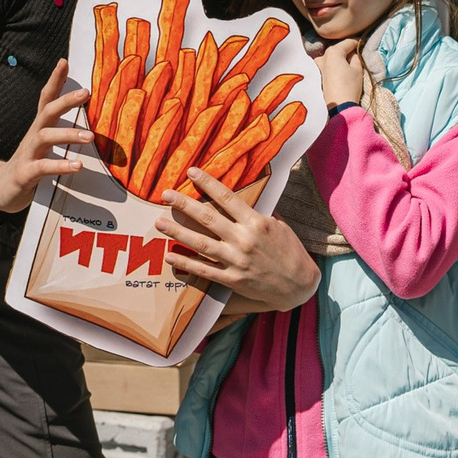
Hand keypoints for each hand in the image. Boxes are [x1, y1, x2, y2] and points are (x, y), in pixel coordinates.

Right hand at [0, 59, 93, 212]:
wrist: (0, 188)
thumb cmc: (29, 162)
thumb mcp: (43, 141)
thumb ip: (60, 127)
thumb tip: (79, 114)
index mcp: (39, 128)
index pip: (46, 99)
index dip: (54, 80)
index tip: (64, 62)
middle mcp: (33, 136)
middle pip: (47, 112)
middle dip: (65, 100)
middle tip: (86, 93)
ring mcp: (27, 154)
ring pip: (45, 137)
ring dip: (68, 134)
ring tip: (90, 137)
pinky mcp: (25, 174)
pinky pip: (43, 167)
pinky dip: (60, 165)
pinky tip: (77, 165)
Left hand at [158, 170, 320, 310]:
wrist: (299, 284)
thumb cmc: (289, 250)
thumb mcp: (278, 224)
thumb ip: (258, 211)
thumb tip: (244, 192)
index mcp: (256, 222)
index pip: (226, 198)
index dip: (207, 183)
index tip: (191, 172)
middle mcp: (244, 240)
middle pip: (208, 218)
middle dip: (184, 205)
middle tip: (165, 195)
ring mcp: (236, 261)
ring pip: (201, 244)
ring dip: (177, 232)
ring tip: (159, 223)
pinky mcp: (232, 280)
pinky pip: (204, 270)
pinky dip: (186, 263)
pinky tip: (170, 256)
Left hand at [317, 38, 364, 106]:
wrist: (339, 106)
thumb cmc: (349, 86)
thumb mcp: (357, 69)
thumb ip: (356, 57)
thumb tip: (353, 53)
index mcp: (333, 52)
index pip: (348, 42)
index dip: (357, 43)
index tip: (363, 44)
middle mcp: (323, 56)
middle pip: (338, 49)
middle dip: (347, 50)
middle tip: (357, 54)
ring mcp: (318, 65)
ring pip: (332, 57)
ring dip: (340, 58)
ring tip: (349, 63)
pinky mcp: (317, 75)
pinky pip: (328, 64)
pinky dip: (334, 64)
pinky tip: (341, 70)